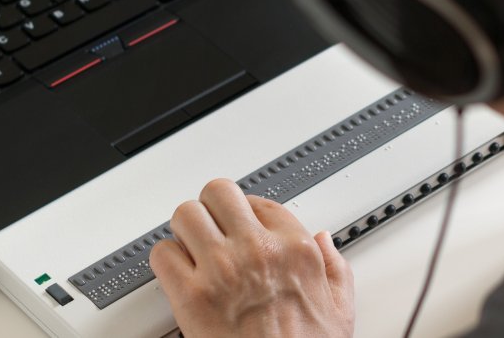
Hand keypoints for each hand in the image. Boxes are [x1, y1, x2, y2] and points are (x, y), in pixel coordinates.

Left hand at [150, 179, 354, 337]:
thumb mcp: (340, 309)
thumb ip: (335, 267)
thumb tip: (324, 241)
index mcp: (296, 250)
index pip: (261, 202)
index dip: (246, 213)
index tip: (242, 224)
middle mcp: (258, 251)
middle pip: (219, 194)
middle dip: (212, 209)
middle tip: (212, 228)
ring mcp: (222, 270)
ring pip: (186, 215)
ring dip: (185, 231)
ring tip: (192, 248)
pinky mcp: (191, 296)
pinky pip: (163, 254)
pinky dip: (166, 261)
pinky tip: (179, 274)